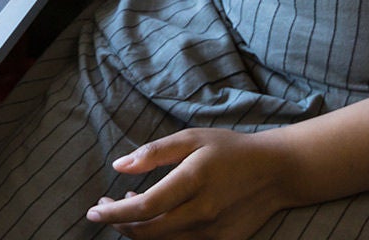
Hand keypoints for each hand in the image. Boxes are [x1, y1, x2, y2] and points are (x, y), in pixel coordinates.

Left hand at [86, 128, 291, 238]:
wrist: (274, 172)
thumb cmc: (228, 149)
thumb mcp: (190, 138)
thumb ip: (153, 153)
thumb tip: (119, 165)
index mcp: (192, 181)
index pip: (145, 207)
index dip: (115, 213)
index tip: (93, 210)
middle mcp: (202, 213)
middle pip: (150, 232)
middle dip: (120, 225)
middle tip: (102, 208)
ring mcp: (213, 233)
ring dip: (137, 231)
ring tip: (124, 208)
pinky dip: (160, 236)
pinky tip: (152, 217)